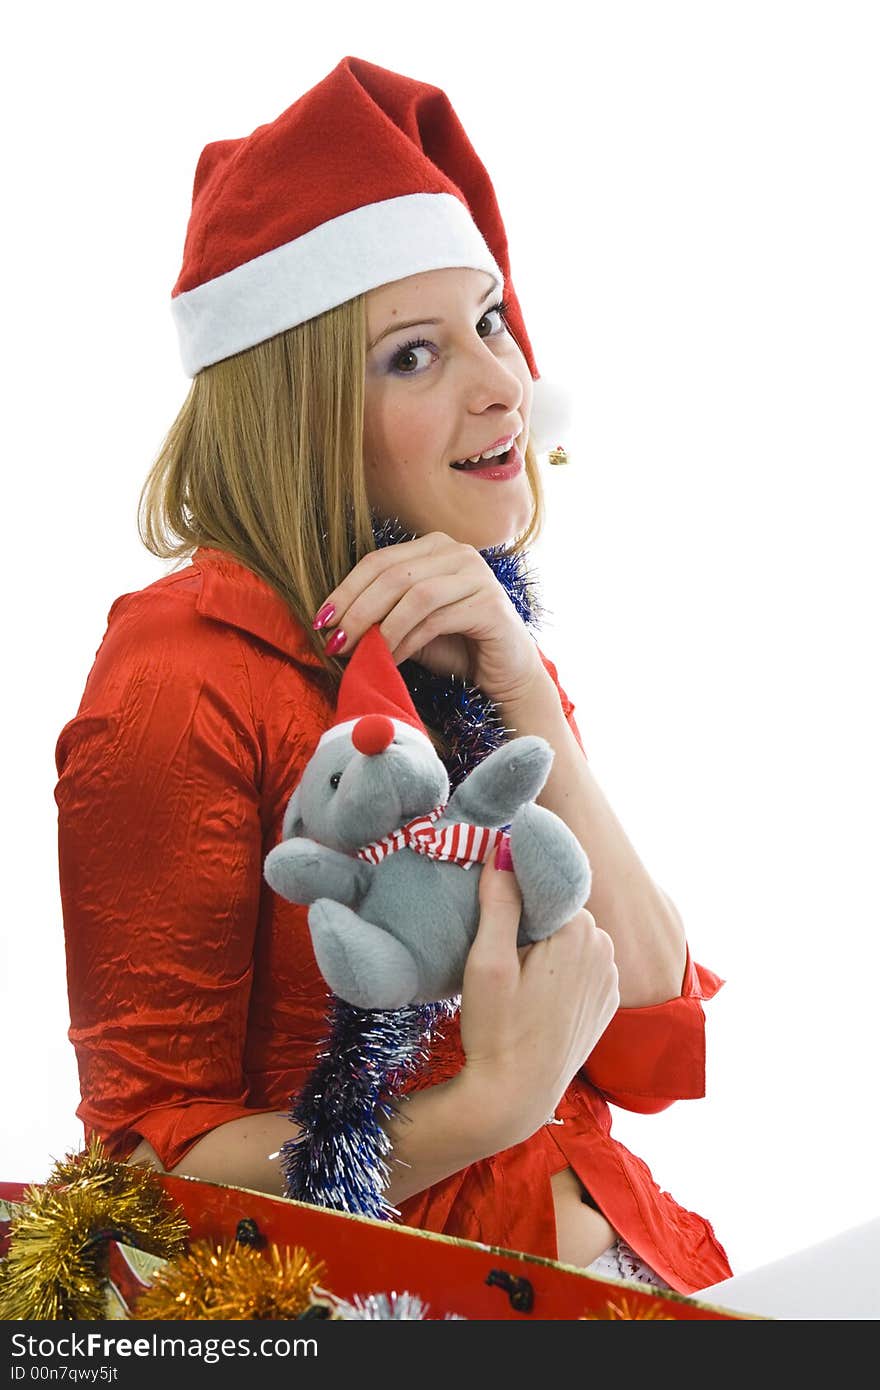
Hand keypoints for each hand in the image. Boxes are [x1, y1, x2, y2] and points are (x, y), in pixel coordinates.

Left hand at [312, 532, 546, 705]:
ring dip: (380, 628)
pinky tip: (392, 659)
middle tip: (334, 642)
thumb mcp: (408, 626)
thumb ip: (379, 615)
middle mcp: (457, 552)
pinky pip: (436, 619)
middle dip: (356, 610)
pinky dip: (407, 641)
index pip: (379, 560)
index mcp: (434, 547)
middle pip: (392, 575)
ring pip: (413, 595)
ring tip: (361, 654)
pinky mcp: (490, 605)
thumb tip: (331, 624)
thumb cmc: (455, 647)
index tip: (321, 621)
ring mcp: (477, 575)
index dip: (345, 590)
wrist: (505, 674)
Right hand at [458, 845, 619, 1148]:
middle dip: (532, 922)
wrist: (515, 1097)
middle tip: (500, 955)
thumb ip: (499, 903)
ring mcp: (611, 979)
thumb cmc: (497, 1031)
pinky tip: (535, 997)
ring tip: (516, 978)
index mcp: (581, 932)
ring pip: (572, 940)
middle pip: (561, 913)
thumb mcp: (487, 962)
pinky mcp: (607, 1003)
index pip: (549, 886)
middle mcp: (607, 950)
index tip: (494, 909)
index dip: (518, 895)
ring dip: (547, 947)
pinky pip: (582, 967)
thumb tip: (503, 849)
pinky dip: (561, 971)